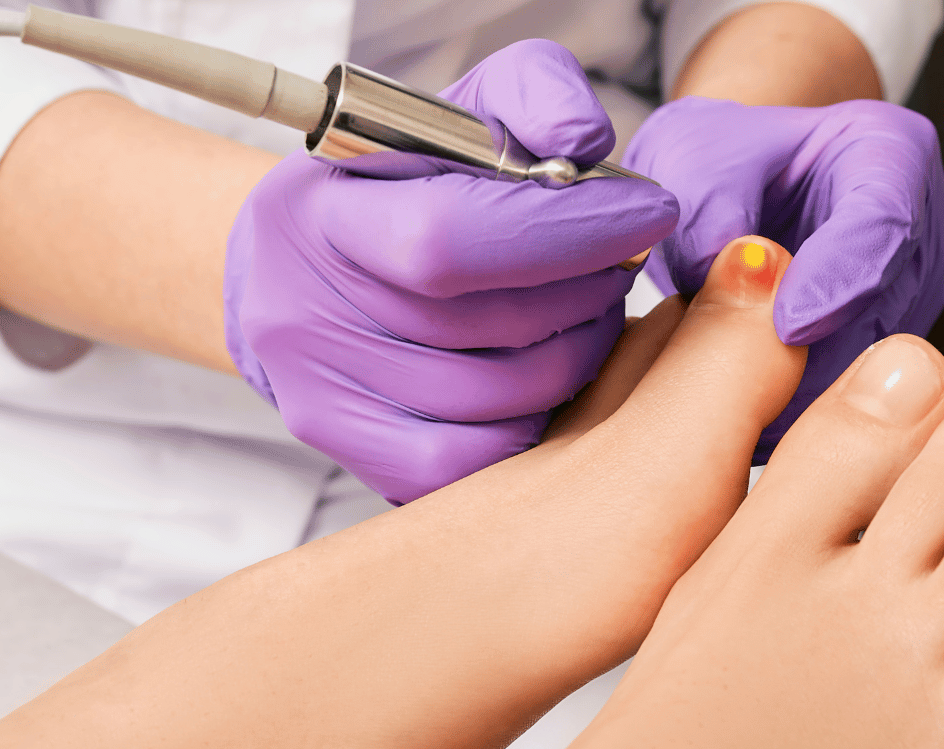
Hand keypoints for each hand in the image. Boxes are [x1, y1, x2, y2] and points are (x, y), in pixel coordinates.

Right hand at [226, 40, 677, 503]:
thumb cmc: (395, 180)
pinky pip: (480, 459)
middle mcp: (304, 313)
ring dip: (581, 350)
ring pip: (503, 399)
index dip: (569, 230)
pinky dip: (539, 415)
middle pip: (493, 326)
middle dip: (588, 289)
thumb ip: (531, 93)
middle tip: (620, 261)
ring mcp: (323, 396)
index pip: (452, 238)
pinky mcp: (352, 454)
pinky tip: (553, 369)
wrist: (297, 265)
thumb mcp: (455, 111)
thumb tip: (582, 141)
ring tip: (592, 307)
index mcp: (319, 213)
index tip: (646, 209)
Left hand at [623, 96, 943, 459]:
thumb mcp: (690, 155)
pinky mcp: (886, 349)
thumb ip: (707, 203)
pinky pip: (853, 394)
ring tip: (722, 398)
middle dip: (812, 350)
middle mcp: (919, 225)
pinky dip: (794, 409)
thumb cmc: (720, 159)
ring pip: (872, 363)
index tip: (784, 324)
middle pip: (885, 306)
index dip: (836, 279)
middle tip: (735, 378)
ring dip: (799, 389)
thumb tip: (726, 270)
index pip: (885, 222)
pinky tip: (740, 419)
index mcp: (889, 152)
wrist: (728, 188)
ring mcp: (910, 293)